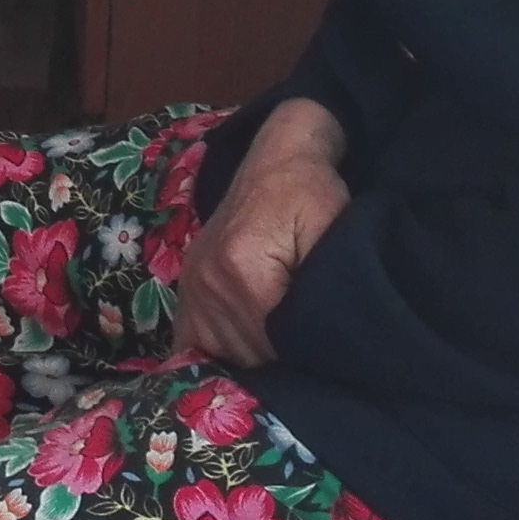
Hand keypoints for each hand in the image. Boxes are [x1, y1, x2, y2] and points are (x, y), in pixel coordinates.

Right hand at [173, 101, 350, 367]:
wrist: (278, 157)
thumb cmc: (312, 193)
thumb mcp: (333, 231)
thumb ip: (324, 288)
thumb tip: (319, 344)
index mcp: (242, 270)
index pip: (271, 347)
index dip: (302, 356)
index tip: (325, 354)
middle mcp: (205, 284)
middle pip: (245, 356)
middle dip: (280, 361)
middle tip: (310, 353)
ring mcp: (190, 288)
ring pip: (221, 356)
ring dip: (253, 361)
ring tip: (284, 351)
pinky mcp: (185, 290)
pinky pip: (190, 345)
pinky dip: (217, 358)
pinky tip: (241, 360)